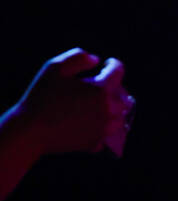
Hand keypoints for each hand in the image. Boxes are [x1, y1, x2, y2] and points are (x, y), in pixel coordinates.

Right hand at [9, 48, 133, 155]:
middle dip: (115, 89)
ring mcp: (104, 129)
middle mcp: (109, 110)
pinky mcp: (96, 143)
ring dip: (114, 110)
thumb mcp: (54, 67)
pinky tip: (91, 123)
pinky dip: (103, 128)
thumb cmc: (41, 96)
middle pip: (123, 96)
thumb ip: (78, 58)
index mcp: (102, 90)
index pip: (118, 71)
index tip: (108, 64)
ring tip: (100, 106)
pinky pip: (107, 134)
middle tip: (101, 86)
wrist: (31, 130)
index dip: (113, 64)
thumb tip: (96, 60)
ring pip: (120, 117)